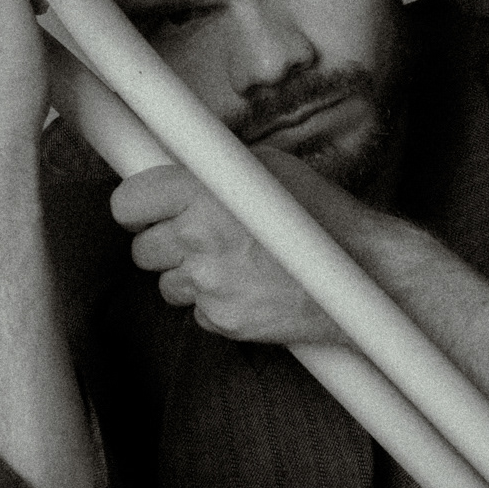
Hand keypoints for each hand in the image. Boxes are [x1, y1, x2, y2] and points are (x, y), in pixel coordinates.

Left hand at [109, 146, 367, 345]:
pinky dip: (216, 302)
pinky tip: (251, 287)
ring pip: (166, 284)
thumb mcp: (267, 167)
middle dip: (165, 243)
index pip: (126, 203)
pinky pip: (197, 312)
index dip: (137, 207)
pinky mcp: (222, 320)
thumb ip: (212, 170)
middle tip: (200, 236)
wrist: (362, 273)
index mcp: (202, 191)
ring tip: (235, 263)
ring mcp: (208, 284)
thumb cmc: (320, 214)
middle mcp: (198, 237)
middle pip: (141, 249)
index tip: (148, 210)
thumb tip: (174, 168)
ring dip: (190, 275)